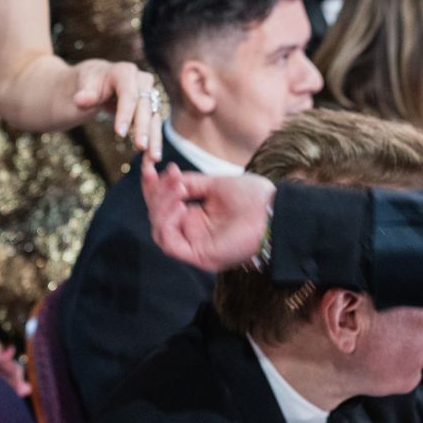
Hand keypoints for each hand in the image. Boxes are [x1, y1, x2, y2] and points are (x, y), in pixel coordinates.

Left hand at [72, 60, 162, 159]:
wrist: (91, 84)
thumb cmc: (86, 83)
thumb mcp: (81, 86)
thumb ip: (84, 93)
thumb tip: (81, 100)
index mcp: (124, 72)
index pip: (128, 93)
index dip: (125, 113)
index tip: (120, 133)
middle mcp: (141, 81)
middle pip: (144, 106)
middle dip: (143, 127)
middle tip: (140, 147)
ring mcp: (147, 95)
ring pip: (153, 117)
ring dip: (154, 138)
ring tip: (153, 158)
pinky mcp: (149, 109)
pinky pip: (153, 126)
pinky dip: (153, 142)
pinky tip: (152, 159)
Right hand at [142, 157, 275, 270]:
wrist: (274, 212)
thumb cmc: (252, 198)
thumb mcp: (215, 184)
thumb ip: (189, 183)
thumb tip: (166, 176)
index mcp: (196, 217)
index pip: (164, 204)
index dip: (152, 187)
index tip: (147, 166)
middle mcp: (192, 233)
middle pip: (158, 217)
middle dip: (157, 193)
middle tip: (168, 174)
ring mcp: (195, 246)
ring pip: (160, 231)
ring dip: (162, 206)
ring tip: (177, 188)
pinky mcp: (199, 256)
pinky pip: (170, 244)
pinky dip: (168, 223)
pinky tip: (179, 205)